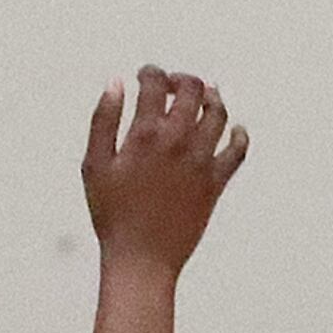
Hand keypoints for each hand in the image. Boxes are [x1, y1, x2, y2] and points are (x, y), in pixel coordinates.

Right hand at [83, 66, 246, 274]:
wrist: (142, 259)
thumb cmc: (112, 216)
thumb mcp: (94, 167)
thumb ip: (103, 121)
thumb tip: (115, 84)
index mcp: (145, 135)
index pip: (155, 84)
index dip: (150, 72)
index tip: (145, 75)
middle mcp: (178, 142)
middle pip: (192, 91)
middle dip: (182, 79)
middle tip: (173, 84)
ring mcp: (201, 161)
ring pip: (218, 113)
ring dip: (212, 98)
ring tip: (204, 97)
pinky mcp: (216, 181)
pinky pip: (237, 149)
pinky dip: (239, 134)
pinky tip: (234, 130)